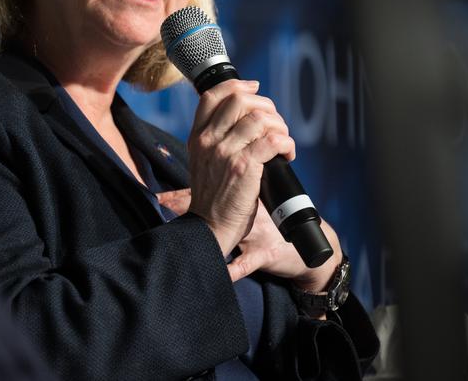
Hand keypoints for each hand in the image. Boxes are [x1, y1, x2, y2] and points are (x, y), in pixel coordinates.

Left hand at [156, 188, 343, 292]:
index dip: (184, 196)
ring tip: (189, 238)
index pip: (211, 193)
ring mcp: (256, 235)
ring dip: (212, 238)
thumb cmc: (277, 230)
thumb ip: (235, 204)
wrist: (307, 250)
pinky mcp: (265, 254)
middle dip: (188, 206)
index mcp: (245, 201)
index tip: (160, 197)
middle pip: (216, 207)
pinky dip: (234, 270)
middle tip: (162, 203)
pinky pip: (247, 264)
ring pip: (232, 234)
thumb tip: (201, 198)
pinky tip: (222, 274)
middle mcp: (248, 214)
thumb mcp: (257, 213)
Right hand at [182, 79, 295, 257]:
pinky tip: (287, 155)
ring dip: (280, 126)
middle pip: (240, 99)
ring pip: (260, 118)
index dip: (238, 85)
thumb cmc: (214, 198)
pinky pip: (272, 140)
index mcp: (198, 136)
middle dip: (266, 107)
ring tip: (283, 143)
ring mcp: (225, 152)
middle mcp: (209, 140)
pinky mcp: (244, 167)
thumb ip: (216, 138)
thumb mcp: (203, 161)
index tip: (255, 88)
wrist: (209, 228)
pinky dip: (286, 143)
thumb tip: (245, 115)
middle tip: (276, 125)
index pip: (213, 95)